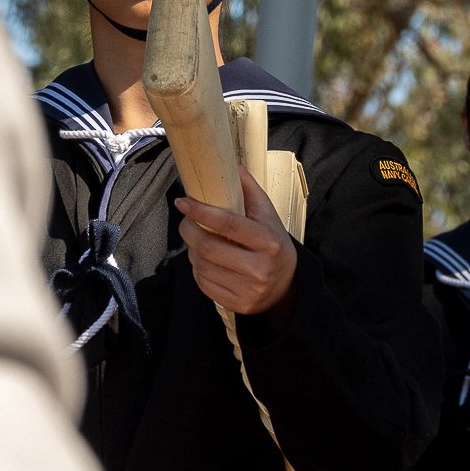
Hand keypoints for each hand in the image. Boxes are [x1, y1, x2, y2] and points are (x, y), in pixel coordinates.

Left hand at [176, 167, 298, 316]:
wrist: (286, 285)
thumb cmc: (272, 244)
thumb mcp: (268, 216)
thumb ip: (250, 191)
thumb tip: (233, 166)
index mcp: (268, 241)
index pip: (228, 224)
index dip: (201, 211)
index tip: (183, 202)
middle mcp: (259, 267)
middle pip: (209, 247)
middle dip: (189, 231)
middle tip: (186, 221)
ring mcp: (248, 289)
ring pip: (202, 266)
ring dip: (191, 250)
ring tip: (196, 240)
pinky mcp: (238, 304)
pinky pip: (204, 284)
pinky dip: (196, 269)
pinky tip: (203, 260)